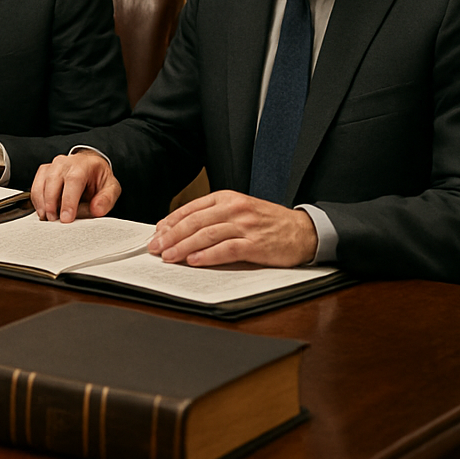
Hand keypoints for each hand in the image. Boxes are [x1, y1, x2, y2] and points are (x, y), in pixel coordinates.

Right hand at [30, 150, 121, 221]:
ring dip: (42, 204)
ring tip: (49, 218)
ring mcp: (52, 166)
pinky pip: (35, 187)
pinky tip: (44, 212)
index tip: (66, 218)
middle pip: (53, 181)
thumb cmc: (98, 179)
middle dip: (51, 203)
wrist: (90, 167)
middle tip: (55, 221)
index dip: (68, 201)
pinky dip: (37, 202)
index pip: (73, 180)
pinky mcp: (43, 172)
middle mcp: (65, 163)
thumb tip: (97, 210)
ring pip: (41, 184)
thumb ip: (106, 200)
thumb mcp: (111, 188)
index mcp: (83, 165)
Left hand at [148, 191, 317, 266]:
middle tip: (156, 248)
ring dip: (184, 247)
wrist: (304, 230)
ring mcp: (246, 226)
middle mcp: (234, 209)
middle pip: (194, 222)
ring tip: (169, 256)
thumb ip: (213, 216)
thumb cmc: (268, 222)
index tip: (156, 234)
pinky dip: (208, 255)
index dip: (170, 222)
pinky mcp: (256, 244)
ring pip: (206, 235)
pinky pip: (227, 249)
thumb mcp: (239, 210)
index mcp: (227, 198)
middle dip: (171, 236)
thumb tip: (180, 229)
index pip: (191, 209)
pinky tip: (194, 260)